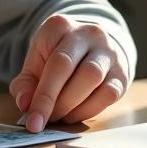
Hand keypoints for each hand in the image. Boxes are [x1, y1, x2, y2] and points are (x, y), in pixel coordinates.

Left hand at [9, 15, 129, 132]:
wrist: (92, 47)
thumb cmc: (58, 57)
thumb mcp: (36, 63)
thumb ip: (25, 84)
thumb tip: (25, 104)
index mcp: (60, 26)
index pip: (53, 61)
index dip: (42, 95)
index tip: (32, 121)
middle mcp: (88, 33)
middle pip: (70, 68)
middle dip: (54, 101)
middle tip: (43, 121)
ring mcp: (108, 51)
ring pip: (91, 78)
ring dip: (71, 105)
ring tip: (59, 116)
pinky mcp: (121, 72)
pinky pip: (108, 93)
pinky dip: (89, 109)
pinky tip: (75, 114)